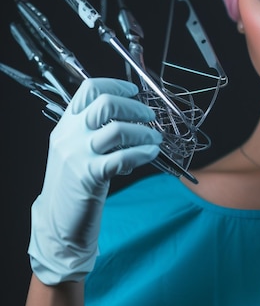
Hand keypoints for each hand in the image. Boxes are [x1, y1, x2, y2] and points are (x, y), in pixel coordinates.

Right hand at [28, 78, 161, 284]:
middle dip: (134, 107)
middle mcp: (70, 135)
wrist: (57, 220)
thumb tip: (130, 113)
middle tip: (150, 116)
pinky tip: (151, 153)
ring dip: (144, 132)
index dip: (115, 85)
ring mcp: (78, 155)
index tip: (134, 91)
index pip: (89, 89)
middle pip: (106, 104)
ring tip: (156, 139)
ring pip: (117, 130)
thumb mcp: (76, 148)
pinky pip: (123, 157)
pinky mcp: (89, 176)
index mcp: (66, 124)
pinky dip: (143, 153)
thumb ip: (94, 130)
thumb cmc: (73, 183)